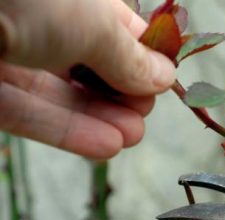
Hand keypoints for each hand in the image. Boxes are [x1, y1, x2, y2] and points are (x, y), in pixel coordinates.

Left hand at [0, 0, 175, 158]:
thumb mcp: (94, 24)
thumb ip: (128, 57)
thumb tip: (163, 76)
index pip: (121, 29)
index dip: (144, 57)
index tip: (163, 84)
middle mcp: (44, 21)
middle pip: (92, 64)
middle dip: (122, 93)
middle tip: (143, 116)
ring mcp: (11, 52)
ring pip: (62, 92)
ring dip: (100, 117)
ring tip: (131, 137)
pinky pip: (29, 110)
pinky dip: (68, 129)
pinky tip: (105, 145)